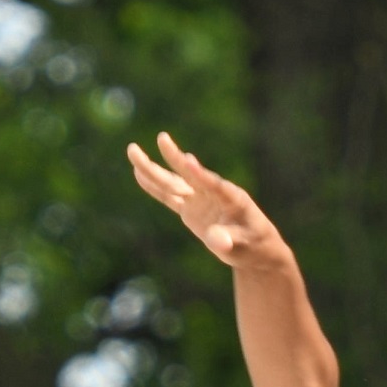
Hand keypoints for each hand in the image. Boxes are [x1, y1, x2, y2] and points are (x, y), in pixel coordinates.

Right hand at [127, 131, 285, 268]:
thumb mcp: (243, 247)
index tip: (186, 158)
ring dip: (153, 169)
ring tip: (132, 150)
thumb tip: (217, 241)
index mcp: (231, 198)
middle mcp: (213, 193)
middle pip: (187, 175)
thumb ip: (228, 241)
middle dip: (173, 159)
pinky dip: (154, 186)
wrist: (254, 247)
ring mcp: (200, 199)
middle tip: (162, 138)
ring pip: (172, 182)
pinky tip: (139, 173)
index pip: (212, 183)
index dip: (199, 173)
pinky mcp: (190, 208)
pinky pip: (169, 196)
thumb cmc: (253, 246)